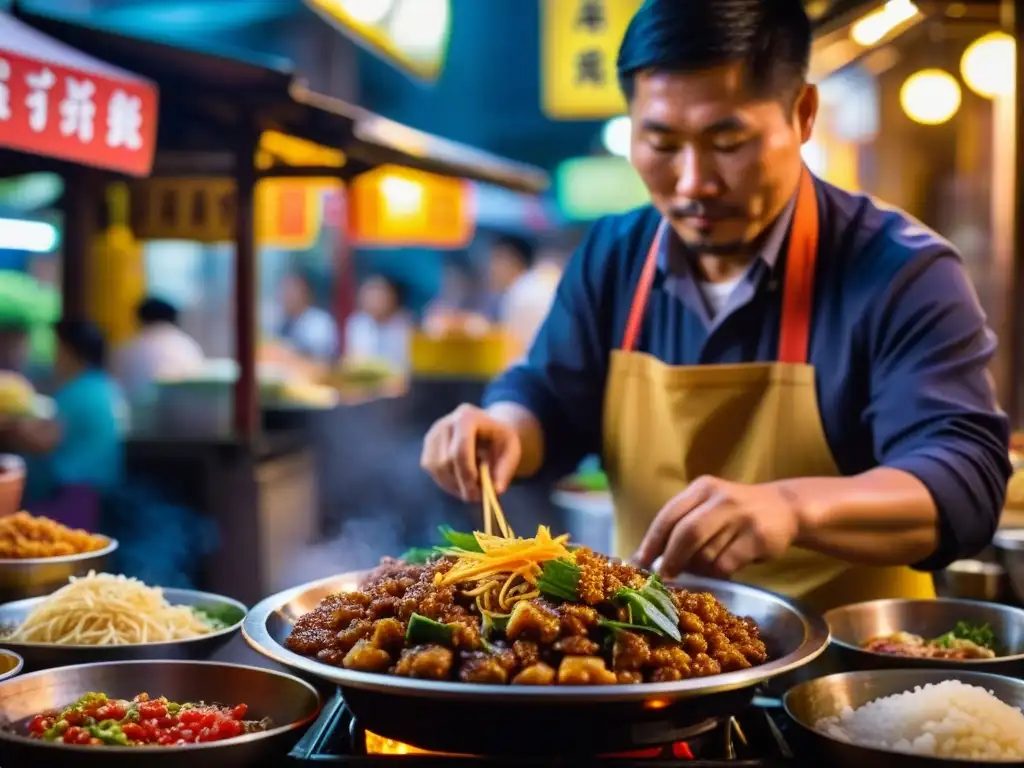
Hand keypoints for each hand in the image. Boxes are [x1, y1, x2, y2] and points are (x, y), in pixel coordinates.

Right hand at [420, 405, 521, 501]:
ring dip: (454, 485)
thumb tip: (495, 490)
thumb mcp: (511, 450)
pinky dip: (445, 481)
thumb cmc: (500, 439)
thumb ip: (505, 469)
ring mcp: (433, 434)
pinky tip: (461, 480)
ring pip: (437, 469)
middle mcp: (445, 423)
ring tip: (473, 486)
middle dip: (462, 484)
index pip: (460, 450)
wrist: (486, 428)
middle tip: (478, 497)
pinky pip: (431, 470)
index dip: (467, 474)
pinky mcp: (428, 446)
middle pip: (446, 461)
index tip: (479, 492)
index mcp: (467, 417)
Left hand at [633, 476, 803, 579]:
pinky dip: (718, 573)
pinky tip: (723, 569)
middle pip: (685, 534)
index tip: (639, 562)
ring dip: (698, 568)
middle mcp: (720, 498)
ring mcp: (741, 516)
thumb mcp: (708, 506)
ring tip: (704, 567)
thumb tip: (647, 558)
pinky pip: (726, 564)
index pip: (668, 515)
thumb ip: (681, 525)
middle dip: (671, 560)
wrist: (785, 508)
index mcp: (701, 488)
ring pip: (706, 553)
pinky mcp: (757, 537)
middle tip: (664, 577)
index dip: (651, 541)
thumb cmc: (735, 513)